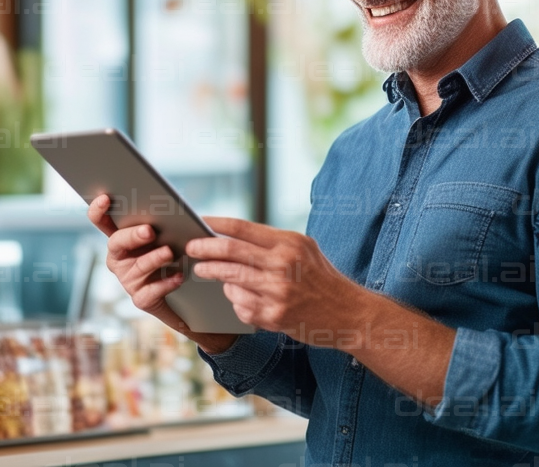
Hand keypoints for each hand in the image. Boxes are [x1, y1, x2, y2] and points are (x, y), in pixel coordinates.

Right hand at [85, 194, 190, 331]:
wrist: (185, 293)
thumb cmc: (173, 252)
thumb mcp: (168, 234)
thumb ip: (163, 221)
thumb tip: (170, 206)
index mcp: (121, 238)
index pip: (101, 221)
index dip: (98, 210)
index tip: (106, 197)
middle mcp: (118, 258)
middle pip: (116, 243)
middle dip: (132, 235)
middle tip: (149, 231)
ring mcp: (127, 279)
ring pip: (138, 266)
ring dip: (154, 258)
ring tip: (170, 253)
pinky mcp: (140, 299)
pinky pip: (151, 291)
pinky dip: (166, 283)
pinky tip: (178, 276)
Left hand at [186, 217, 364, 345]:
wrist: (348, 313)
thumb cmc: (321, 277)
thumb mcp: (303, 248)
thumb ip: (271, 242)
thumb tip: (230, 234)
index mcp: (289, 243)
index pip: (242, 228)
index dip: (215, 224)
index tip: (198, 222)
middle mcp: (283, 266)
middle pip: (230, 252)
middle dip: (204, 249)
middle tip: (190, 248)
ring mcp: (277, 293)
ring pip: (230, 279)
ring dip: (211, 273)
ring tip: (202, 270)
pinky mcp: (274, 316)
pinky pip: (240, 305)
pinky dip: (234, 299)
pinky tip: (236, 295)